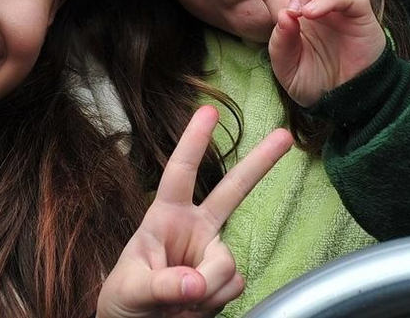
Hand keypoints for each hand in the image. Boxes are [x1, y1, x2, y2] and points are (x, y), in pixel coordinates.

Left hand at [98, 105, 291, 317]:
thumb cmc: (125, 300)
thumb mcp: (131, 290)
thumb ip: (163, 285)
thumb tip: (197, 283)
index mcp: (165, 217)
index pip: (179, 173)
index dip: (194, 141)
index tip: (209, 110)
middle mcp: (194, 229)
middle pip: (232, 191)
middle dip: (260, 163)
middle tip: (284, 137)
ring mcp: (211, 254)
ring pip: (228, 264)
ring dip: (206, 290)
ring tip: (178, 306)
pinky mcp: (224, 280)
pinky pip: (233, 287)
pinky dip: (213, 303)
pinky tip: (192, 310)